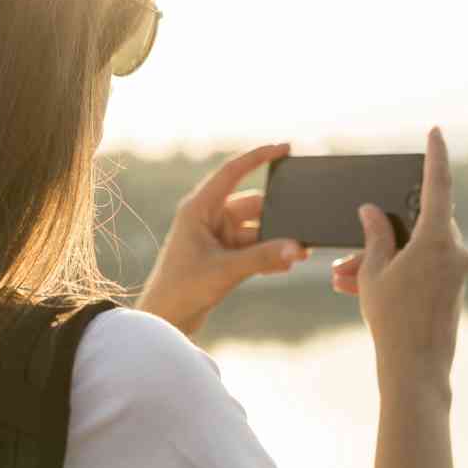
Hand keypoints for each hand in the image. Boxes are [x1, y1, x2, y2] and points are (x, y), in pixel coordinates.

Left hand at [136, 144, 310, 335]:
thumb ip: (263, 257)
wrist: (165, 320)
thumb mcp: (226, 270)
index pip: (232, 172)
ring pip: (256, 229)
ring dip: (274, 239)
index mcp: (199, 208)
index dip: (258, 157)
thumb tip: (297, 248)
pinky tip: (286, 264)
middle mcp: (207, 217)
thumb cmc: (182, 289)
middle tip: (302, 223)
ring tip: (299, 252)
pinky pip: (253, 248)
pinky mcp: (222, 256)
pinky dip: (268, 254)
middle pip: (252, 204)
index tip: (284, 148)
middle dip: (277, 215)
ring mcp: (216, 237)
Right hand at [330, 128, 467, 393]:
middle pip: (417, 222)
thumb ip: (374, 236)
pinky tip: (355, 286)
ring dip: (380, 257)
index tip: (435, 132)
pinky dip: (392, 271)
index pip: (438, 185)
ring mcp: (455, 272)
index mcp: (438, 239)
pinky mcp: (450, 289)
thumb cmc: (393, 320)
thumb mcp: (373, 272)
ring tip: (342, 275)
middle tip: (351, 246)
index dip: (435, 155)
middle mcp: (454, 251)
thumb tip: (372, 211)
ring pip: (414, 248)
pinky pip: (420, 268)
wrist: (416, 372)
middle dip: (381, 231)